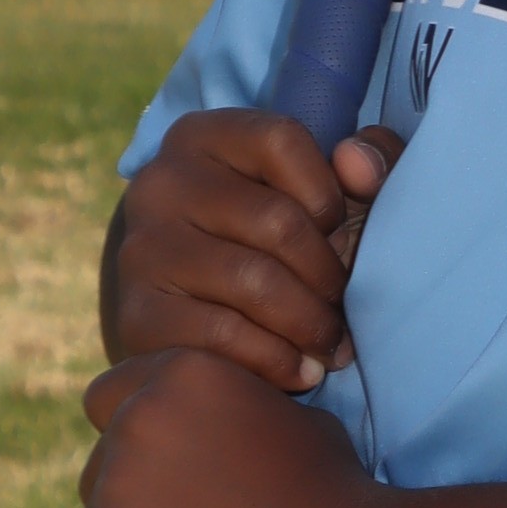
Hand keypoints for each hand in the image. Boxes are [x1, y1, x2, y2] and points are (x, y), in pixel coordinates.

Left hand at [78, 350, 380, 507]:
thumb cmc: (337, 496)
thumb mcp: (293, 422)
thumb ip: (238, 417)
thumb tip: (220, 433)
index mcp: (180, 376)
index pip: (108, 399)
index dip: (132, 440)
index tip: (163, 478)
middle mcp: (138, 421)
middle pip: (98, 472)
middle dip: (130, 506)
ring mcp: (119, 491)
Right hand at [102, 109, 401, 388]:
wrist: (189, 316)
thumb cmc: (273, 245)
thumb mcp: (327, 193)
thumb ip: (369, 162)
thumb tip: (357, 162)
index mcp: (203, 136)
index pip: (281, 139)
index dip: (327, 192)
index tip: (336, 231)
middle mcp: (161, 182)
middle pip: (277, 221)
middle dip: (329, 275)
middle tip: (347, 309)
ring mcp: (143, 248)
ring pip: (254, 282)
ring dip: (310, 324)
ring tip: (332, 345)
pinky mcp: (138, 314)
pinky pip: (224, 336)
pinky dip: (277, 360)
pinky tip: (300, 371)